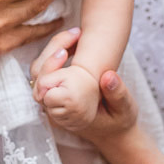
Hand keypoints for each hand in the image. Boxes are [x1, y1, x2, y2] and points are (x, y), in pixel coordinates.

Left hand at [30, 28, 138, 144]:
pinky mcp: (54, 92)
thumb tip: (108, 75)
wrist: (114, 131)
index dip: (52, 66)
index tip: (67, 51)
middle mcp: (56, 108)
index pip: (46, 88)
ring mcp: (53, 101)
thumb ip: (118, 94)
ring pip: (39, 72)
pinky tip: (73, 41)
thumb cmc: (119, 120)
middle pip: (38, 75)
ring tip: (75, 34)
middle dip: (54, 49)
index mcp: (69, 112)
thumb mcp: (125, 108)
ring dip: (54, 49)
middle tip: (76, 33)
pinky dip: (56, 54)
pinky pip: (46, 72)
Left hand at [37, 63, 99, 129]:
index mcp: (69, 98)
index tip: (60, 85)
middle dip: (52, 99)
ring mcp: (77, 121)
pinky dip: (62, 114)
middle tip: (64, 91)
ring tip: (67, 98)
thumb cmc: (75, 77)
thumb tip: (37, 96)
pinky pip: (61, 122)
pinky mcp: (77, 126)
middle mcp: (75, 112)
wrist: (93, 85)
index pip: (46, 98)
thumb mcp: (58, 73)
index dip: (50, 90)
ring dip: (56, 107)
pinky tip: (70, 106)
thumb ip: (43, 81)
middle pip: (48, 108)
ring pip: (53, 116)